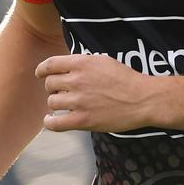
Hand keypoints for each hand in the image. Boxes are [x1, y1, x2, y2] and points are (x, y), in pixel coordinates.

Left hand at [35, 54, 155, 132]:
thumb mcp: (104, 61)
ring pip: (52, 102)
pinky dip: (49, 122)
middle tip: (61, 92)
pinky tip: (50, 120)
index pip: (50, 64)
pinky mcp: (83, 120)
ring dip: (55, 103)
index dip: (42, 70)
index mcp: (82, 64)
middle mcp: (77, 81)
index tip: (40, 74)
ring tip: (62, 105)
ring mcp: (79, 101)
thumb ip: (83, 63)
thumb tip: (66, 67)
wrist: (142, 99)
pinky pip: (56, 123)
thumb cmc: (126, 79)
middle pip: (50, 84)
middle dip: (53, 88)